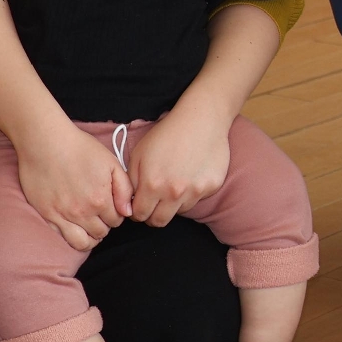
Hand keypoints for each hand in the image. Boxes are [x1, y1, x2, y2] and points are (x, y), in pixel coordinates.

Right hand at [16, 119, 133, 251]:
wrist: (46, 143)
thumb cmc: (80, 149)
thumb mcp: (111, 163)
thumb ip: (124, 189)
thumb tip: (127, 212)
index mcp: (101, 200)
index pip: (117, 220)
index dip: (117, 214)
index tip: (112, 206)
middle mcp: (82, 212)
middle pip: (102, 232)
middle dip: (105, 225)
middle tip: (101, 213)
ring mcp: (63, 216)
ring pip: (83, 242)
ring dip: (91, 237)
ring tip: (90, 226)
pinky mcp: (47, 215)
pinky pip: (63, 238)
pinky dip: (73, 237)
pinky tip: (75, 227)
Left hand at [125, 103, 231, 225]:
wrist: (202, 119)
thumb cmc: (167, 134)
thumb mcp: (139, 154)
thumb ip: (131, 182)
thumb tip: (129, 204)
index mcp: (153, 185)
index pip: (140, 215)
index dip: (136, 212)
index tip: (139, 205)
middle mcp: (174, 192)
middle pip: (159, 221)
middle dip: (152, 216)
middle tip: (153, 203)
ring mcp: (195, 191)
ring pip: (179, 211)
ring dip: (173, 204)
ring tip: (174, 183)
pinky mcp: (212, 186)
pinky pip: (197, 198)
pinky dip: (191, 192)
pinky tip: (190, 174)